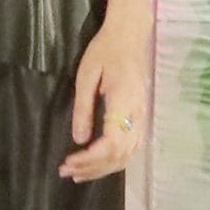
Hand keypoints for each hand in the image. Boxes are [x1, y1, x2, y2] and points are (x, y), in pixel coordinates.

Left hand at [60, 14, 148, 182]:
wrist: (130, 36)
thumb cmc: (105, 50)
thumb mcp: (86, 76)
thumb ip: (83, 109)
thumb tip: (79, 140)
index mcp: (124, 103)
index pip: (111, 143)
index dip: (90, 158)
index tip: (68, 162)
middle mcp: (138, 115)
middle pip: (119, 155)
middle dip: (93, 168)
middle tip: (66, 172)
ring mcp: (143, 117)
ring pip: (128, 155)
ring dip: (103, 169)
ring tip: (79, 174)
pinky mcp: (141, 117)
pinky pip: (133, 148)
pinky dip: (116, 162)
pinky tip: (100, 165)